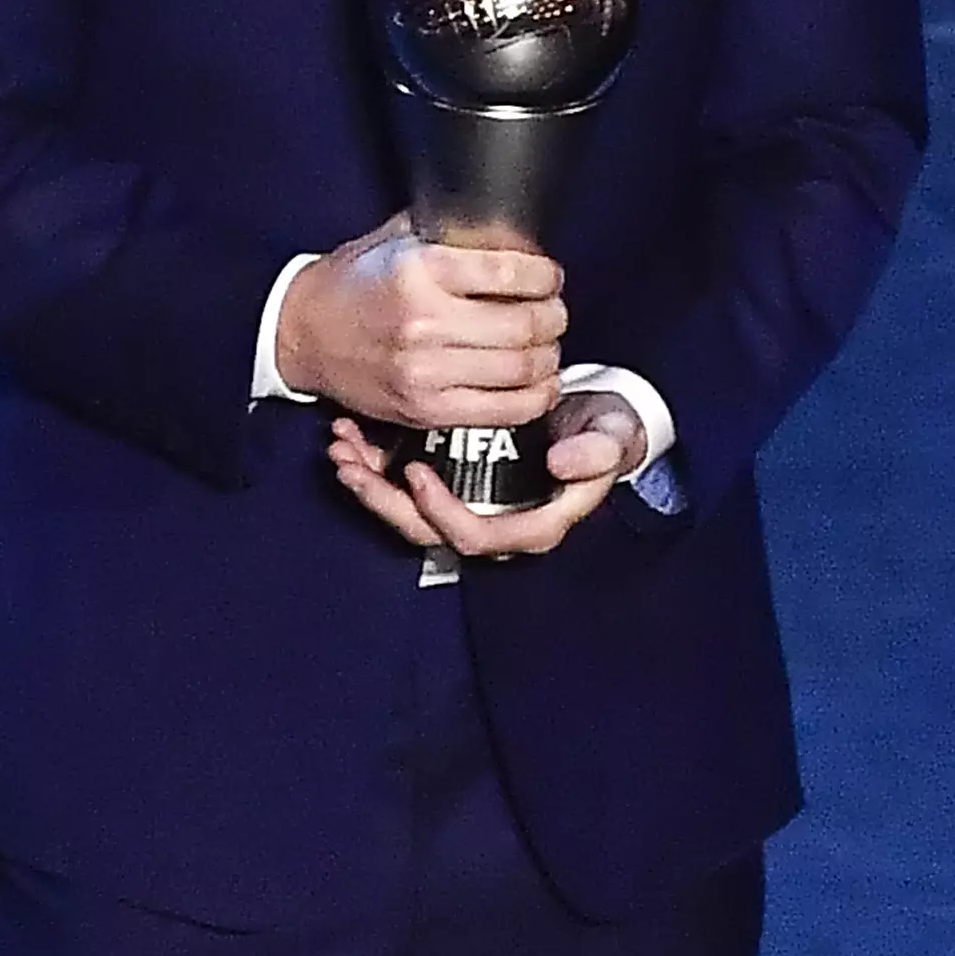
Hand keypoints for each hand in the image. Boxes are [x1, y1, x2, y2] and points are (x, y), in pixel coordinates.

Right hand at [275, 215, 565, 431]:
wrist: (302, 334)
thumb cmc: (353, 282)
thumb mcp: (396, 240)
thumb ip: (449, 231)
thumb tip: (507, 226)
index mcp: (419, 271)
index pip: (511, 275)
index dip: (546, 277)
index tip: (549, 277)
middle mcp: (423, 323)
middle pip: (524, 326)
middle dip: (554, 318)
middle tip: (555, 312)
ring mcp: (424, 372)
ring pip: (520, 370)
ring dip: (548, 358)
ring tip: (548, 346)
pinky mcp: (424, 410)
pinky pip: (500, 411)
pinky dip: (533, 398)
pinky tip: (539, 384)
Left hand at [324, 390, 648, 558]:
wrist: (598, 418)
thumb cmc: (607, 432)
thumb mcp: (614, 437)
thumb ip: (598, 452)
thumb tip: (565, 466)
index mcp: (532, 525)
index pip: (474, 536)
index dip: (439, 511)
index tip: (416, 472)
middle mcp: (493, 525)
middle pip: (425, 532)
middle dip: (381, 500)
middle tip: (349, 461)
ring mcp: (468, 506)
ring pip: (406, 513)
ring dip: (367, 482)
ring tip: (340, 446)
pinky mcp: (454, 484)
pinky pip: (406, 488)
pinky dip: (374, 464)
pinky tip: (353, 433)